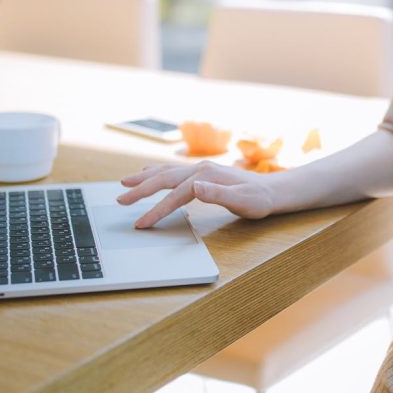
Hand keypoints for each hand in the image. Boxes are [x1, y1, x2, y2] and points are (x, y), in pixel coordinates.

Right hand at [117, 160, 276, 227]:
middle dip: (140, 190)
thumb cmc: (258, 200)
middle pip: (164, 178)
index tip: (142, 224)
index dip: (157, 210)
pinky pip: (172, 171)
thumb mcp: (243, 201)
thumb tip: (195, 187)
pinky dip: (156, 172)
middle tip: (120, 200)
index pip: (175, 194)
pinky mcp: (201, 173)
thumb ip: (218, 194)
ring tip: (124, 183)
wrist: (272, 191)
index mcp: (206, 176)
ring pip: (165, 172)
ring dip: (144, 178)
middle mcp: (200, 169)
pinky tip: (147, 173)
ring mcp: (200, 169)